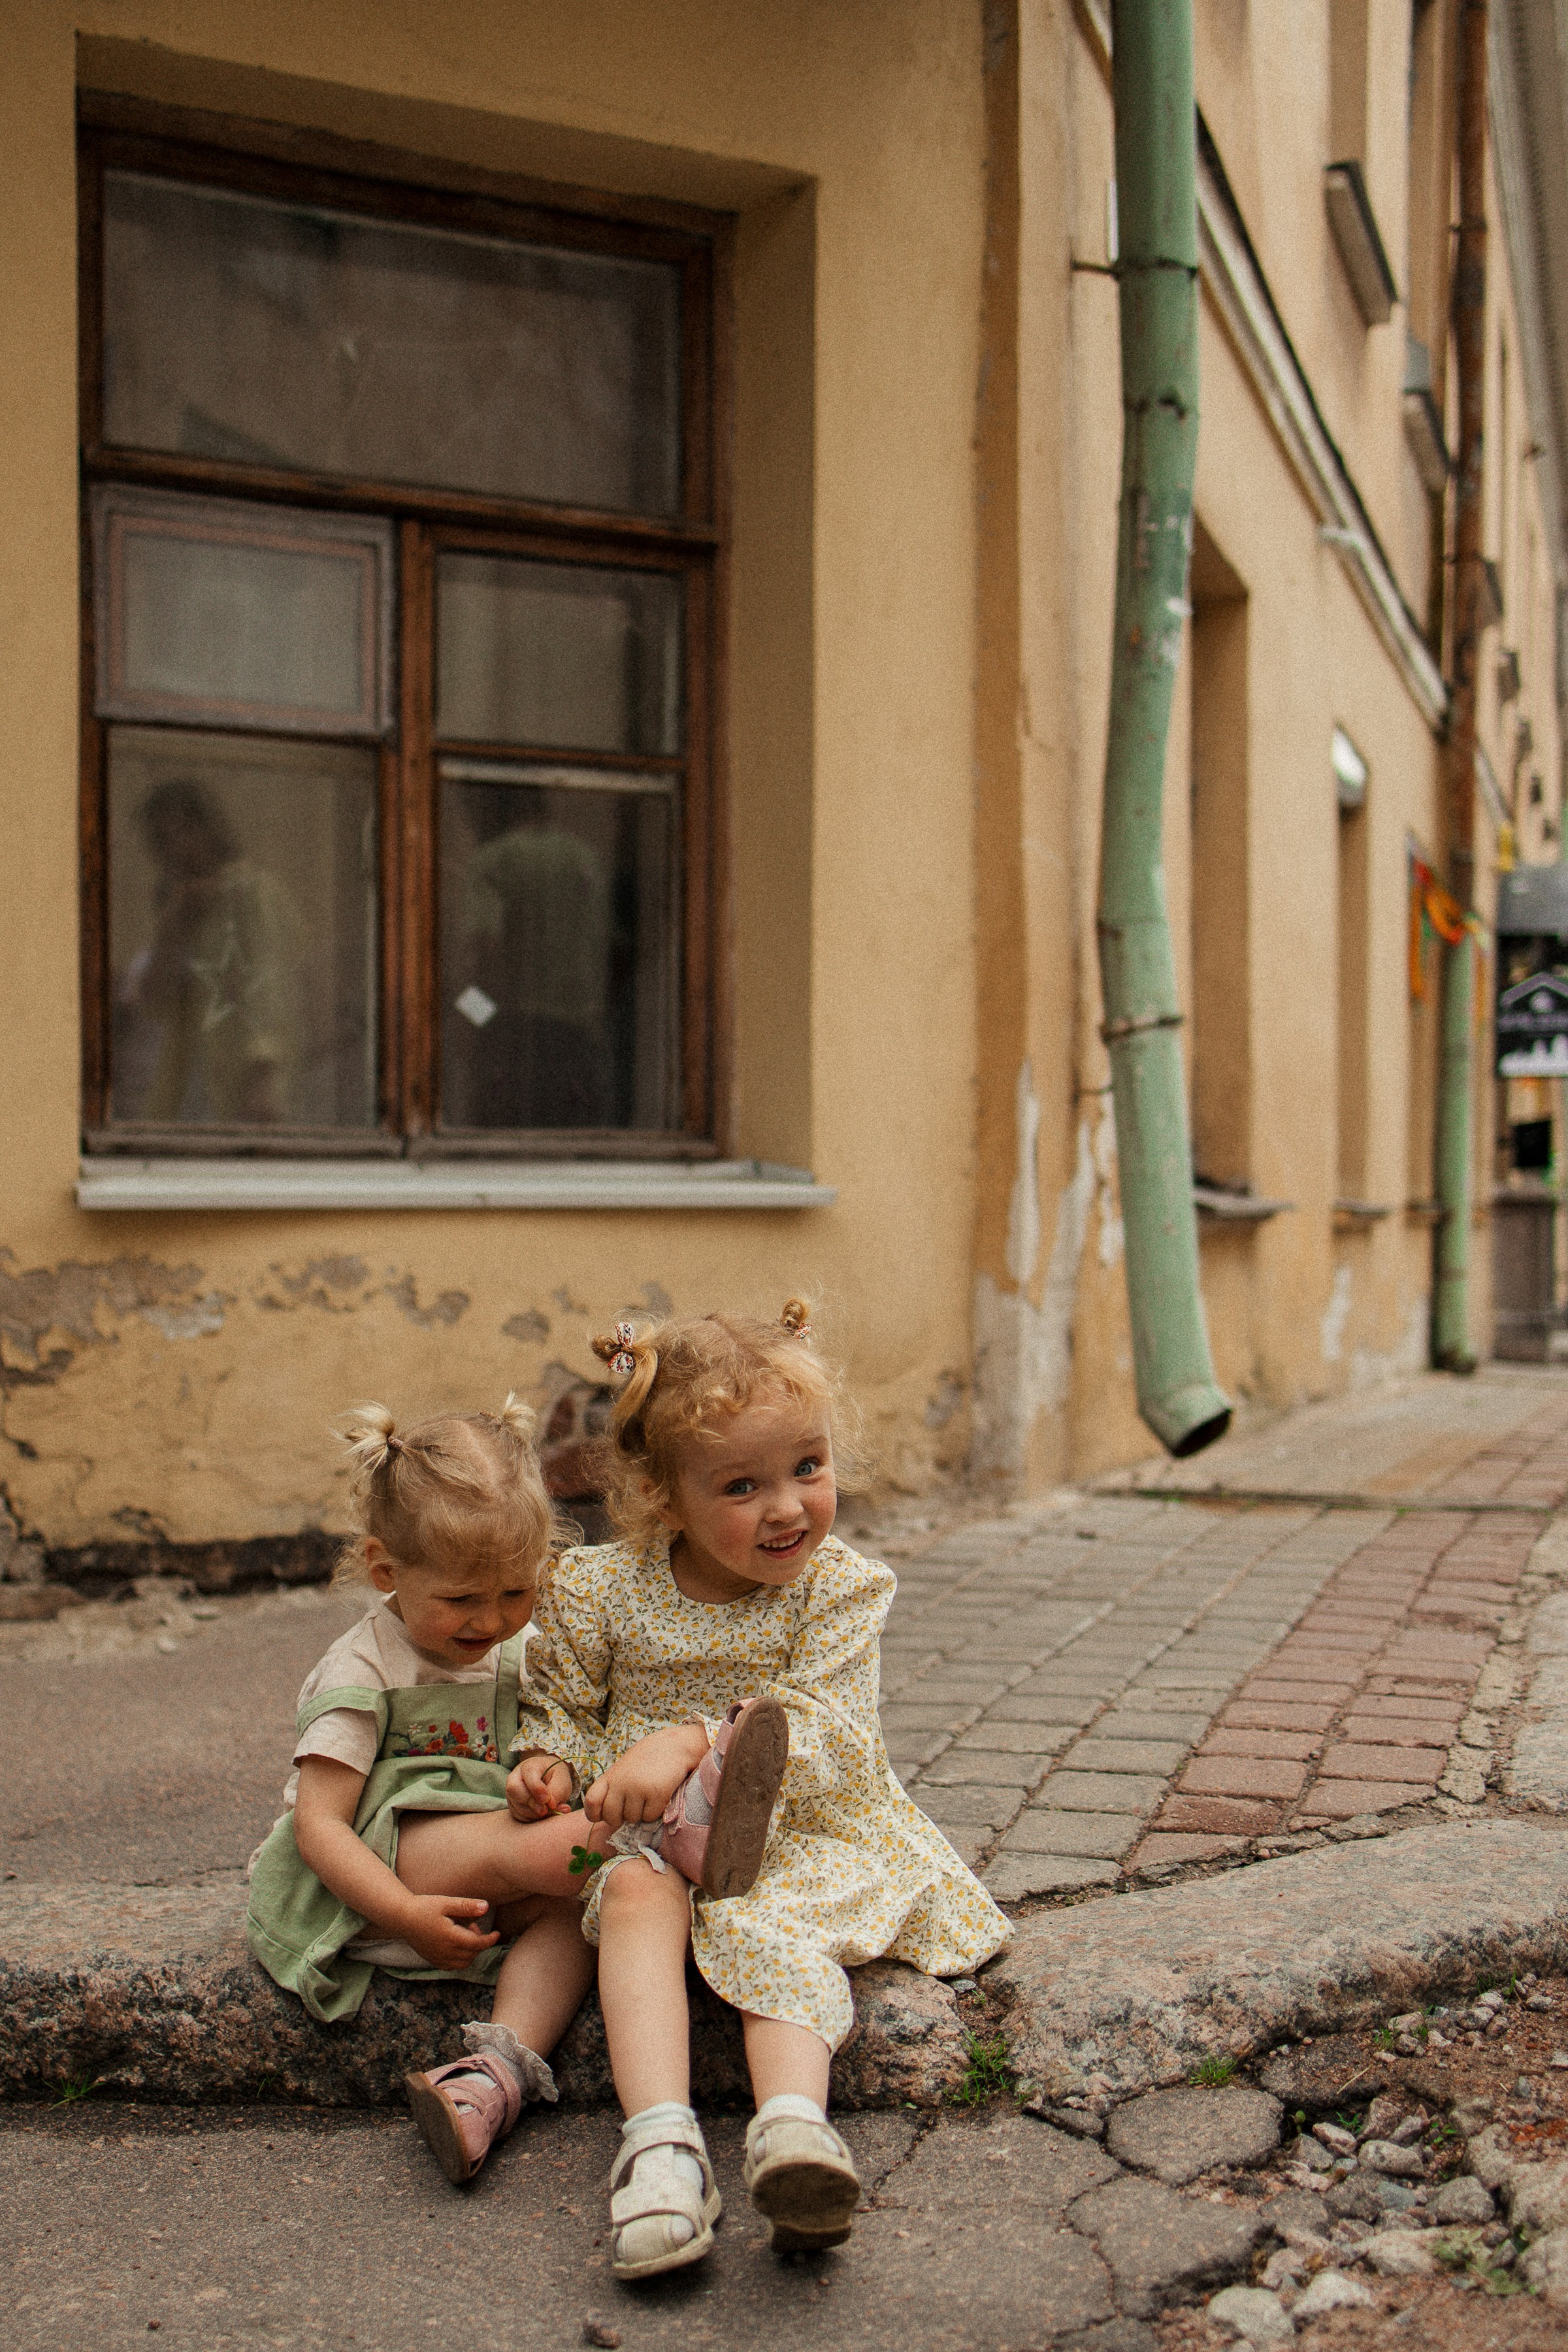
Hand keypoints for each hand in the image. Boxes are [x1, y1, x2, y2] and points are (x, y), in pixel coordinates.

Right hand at [398, 1893, 500, 1970]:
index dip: (490, 1940)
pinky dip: (461, 1958)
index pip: (477, 1944)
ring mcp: (438, 1958)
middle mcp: (445, 1952)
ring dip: (471, 1951)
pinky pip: (452, 1966)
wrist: (402, 1918)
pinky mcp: (433, 1960)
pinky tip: (457, 1944)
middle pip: (472, 1954)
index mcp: (450, 1937)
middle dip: (479, 1942)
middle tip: (472, 1926)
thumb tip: (486, 1907)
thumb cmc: (424, 1907)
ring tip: (464, 1933)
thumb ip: (466, 1906)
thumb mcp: (446, 1902)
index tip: (497, 1934)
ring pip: (463, 1963)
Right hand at [506, 1752, 574, 1820]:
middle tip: (544, 1810)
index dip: (537, 1788)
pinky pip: (518, 1816)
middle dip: (531, 1803)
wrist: (549, 1779)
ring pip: (516, 1806)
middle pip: (514, 1790)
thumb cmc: (555, 1777)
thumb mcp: (561, 1780)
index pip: (528, 1774)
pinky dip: (531, 1819)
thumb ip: (557, 1791)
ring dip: (533, 1814)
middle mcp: (515, 1778)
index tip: (547, 1799)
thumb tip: (551, 1805)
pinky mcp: (513, 1806)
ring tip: (549, 1813)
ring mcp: (511, 1793)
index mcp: (529, 1766)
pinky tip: (542, 1816)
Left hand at [584, 1723, 709, 1830]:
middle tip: (632, 1807)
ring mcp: (637, 1788)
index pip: (592, 1801)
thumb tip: (607, 1816)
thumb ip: (614, 1788)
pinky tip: (659, 1797)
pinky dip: (654, 1812)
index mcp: (610, 1775)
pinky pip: (649, 1817)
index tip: (604, 1815)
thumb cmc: (648, 1759)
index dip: (594, 1814)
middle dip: (621, 1818)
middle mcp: (621, 1782)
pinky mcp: (656, 1793)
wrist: (674, 1745)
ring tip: (648, 1796)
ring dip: (640, 1814)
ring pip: (632, 1819)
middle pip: (610, 1817)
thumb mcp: (624, 1769)